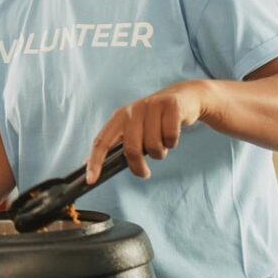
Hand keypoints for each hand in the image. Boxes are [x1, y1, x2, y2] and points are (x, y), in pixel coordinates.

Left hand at [86, 81, 210, 182]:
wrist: (185, 97)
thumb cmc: (156, 120)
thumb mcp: (136, 128)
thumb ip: (122, 145)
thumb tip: (103, 167)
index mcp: (119, 117)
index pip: (101, 141)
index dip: (95, 161)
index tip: (91, 180)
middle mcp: (133, 110)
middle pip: (131, 149)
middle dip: (138, 167)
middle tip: (144, 173)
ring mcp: (152, 106)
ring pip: (154, 146)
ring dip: (160, 152)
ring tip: (162, 144)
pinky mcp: (171, 106)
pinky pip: (170, 137)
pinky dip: (172, 142)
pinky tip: (172, 134)